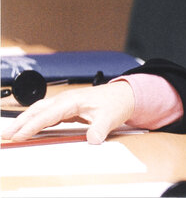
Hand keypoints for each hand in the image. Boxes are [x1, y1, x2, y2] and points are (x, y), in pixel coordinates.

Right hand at [1, 81, 134, 143]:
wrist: (124, 94)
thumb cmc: (116, 103)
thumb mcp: (110, 118)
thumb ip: (100, 129)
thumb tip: (93, 140)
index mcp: (72, 101)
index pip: (47, 115)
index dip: (32, 126)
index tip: (19, 136)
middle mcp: (65, 100)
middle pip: (37, 110)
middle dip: (20, 122)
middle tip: (6, 135)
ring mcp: (65, 103)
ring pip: (39, 111)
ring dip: (25, 121)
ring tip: (11, 134)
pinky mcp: (67, 108)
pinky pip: (46, 114)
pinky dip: (35, 121)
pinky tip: (29, 130)